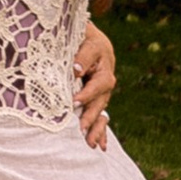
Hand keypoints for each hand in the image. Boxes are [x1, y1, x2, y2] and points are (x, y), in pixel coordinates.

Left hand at [74, 20, 116, 151]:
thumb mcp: (83, 35)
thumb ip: (82, 54)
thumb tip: (78, 71)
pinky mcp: (97, 97)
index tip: (75, 103)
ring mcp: (102, 89)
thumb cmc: (80, 33)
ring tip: (90, 144)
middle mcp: (105, 78)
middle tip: (80, 128)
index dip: (87, 93)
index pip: (98, 82)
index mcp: (102, 62)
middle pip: (100, 100)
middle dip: (91, 116)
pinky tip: (100, 146)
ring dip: (96, 127)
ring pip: (101, 110)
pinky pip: (101, 115)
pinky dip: (101, 130)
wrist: (85, 33)